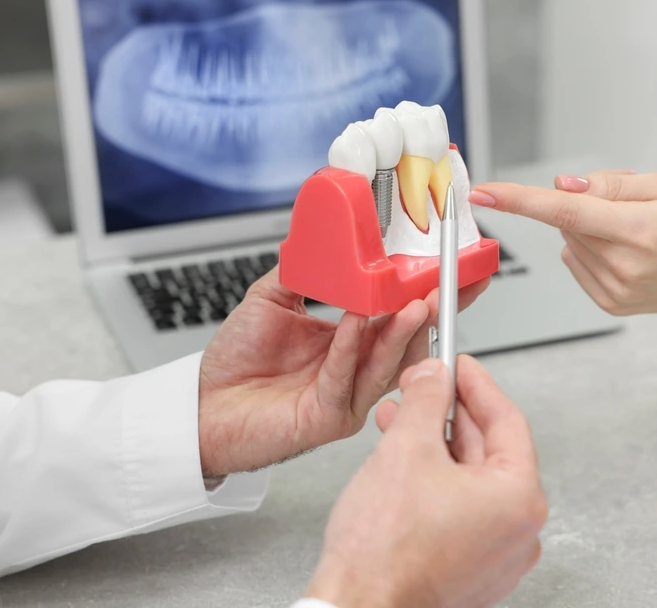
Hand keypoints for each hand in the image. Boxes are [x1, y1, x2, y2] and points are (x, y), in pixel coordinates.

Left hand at [197, 269, 489, 476]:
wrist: (203, 407)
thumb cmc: (235, 364)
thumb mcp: (271, 300)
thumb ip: (303, 271)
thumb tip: (327, 237)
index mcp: (350, 345)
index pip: (398, 318)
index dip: (428, 297)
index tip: (453, 273)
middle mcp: (355, 373)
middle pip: (406, 343)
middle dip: (430, 314)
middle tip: (446, 287)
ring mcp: (346, 398)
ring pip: (385, 364)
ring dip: (402, 332)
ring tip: (416, 304)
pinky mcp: (326, 418)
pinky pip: (343, 378)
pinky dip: (350, 348)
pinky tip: (356, 322)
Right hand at [304, 357, 546, 607]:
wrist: (358, 606)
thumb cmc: (384, 549)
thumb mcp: (406, 447)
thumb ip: (427, 399)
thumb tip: (434, 375)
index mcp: (519, 499)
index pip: (506, 420)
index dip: (475, 384)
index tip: (457, 364)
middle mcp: (518, 531)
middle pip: (487, 450)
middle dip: (446, 414)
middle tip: (420, 388)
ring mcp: (495, 555)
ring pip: (469, 480)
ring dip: (434, 445)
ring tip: (398, 423)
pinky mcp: (469, 570)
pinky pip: (459, 510)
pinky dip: (434, 481)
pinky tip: (402, 464)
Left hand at [469, 171, 656, 314]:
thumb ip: (611, 184)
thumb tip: (560, 186)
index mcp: (639, 230)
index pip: (563, 211)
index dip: (518, 200)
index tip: (483, 192)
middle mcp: (624, 266)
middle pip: (567, 221)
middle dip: (585, 203)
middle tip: (632, 204)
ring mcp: (618, 290)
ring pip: (571, 242)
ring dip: (590, 229)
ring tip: (639, 230)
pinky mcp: (613, 305)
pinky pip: (578, 263)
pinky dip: (592, 251)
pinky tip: (630, 251)